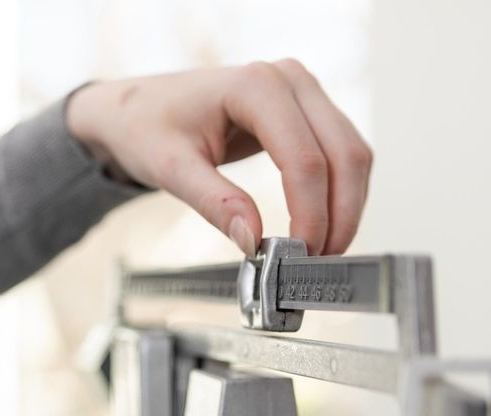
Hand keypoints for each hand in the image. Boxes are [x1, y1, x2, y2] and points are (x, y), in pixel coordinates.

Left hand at [66, 61, 371, 255]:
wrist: (138, 108)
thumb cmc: (146, 126)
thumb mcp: (170, 168)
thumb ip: (214, 203)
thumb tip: (253, 242)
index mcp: (254, 85)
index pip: (304, 158)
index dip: (310, 212)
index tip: (300, 253)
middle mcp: (288, 79)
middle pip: (343, 154)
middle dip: (338, 215)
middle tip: (318, 261)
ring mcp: (302, 90)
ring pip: (352, 154)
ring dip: (346, 206)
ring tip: (321, 250)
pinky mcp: (306, 109)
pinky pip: (341, 152)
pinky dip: (339, 192)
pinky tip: (322, 225)